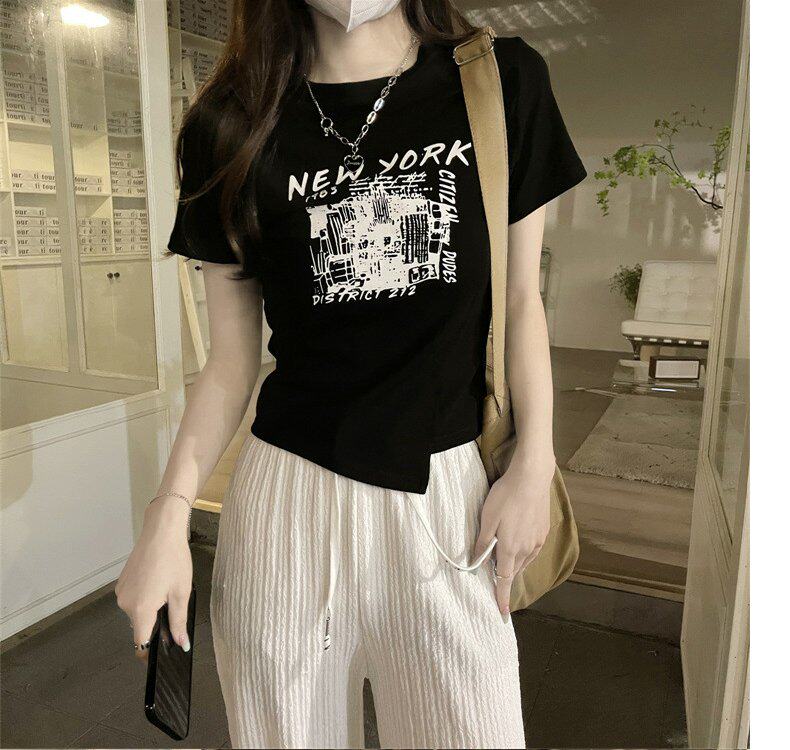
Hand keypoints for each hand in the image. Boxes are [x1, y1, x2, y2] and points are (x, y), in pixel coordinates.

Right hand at [115, 497, 193, 660]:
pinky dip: (146, 596)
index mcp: (140, 608)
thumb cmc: (173, 558)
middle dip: (156, 623)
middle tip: (174, 605)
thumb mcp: (182, 592)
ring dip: (151, 607)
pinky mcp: (122, 582)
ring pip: (137, 611)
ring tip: (167, 587)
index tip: (161, 654)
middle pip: (140, 626)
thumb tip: (180, 643)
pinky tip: (158, 580)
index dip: (151, 652)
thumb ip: (178, 622)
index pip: (141, 643)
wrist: (162, 530)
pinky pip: (134, 598)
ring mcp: (122, 592)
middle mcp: (125, 602)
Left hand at [473, 454, 554, 616]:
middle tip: (494, 580)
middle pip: (513, 571)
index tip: (502, 612)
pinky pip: (532, 551)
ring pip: (524, 561)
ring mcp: (537, 541)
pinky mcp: (543, 532)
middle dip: (504, 579)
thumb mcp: (487, 519)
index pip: (504, 580)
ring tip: (504, 562)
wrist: (532, 478)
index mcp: (510, 549)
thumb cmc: (506, 496)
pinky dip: (523, 555)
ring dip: (513, 565)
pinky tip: (519, 547)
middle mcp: (526, 549)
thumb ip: (483, 542)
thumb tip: (477, 561)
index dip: (501, 597)